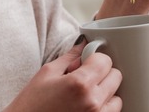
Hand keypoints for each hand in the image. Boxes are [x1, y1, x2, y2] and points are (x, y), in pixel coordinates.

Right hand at [4, 41, 122, 111]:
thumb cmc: (31, 104)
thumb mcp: (47, 73)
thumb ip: (70, 56)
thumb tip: (84, 43)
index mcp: (80, 84)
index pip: (105, 60)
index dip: (94, 58)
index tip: (85, 62)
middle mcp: (93, 102)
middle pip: (115, 76)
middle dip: (101, 73)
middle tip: (83, 77)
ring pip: (117, 97)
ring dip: (105, 93)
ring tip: (84, 95)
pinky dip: (104, 107)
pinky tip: (86, 106)